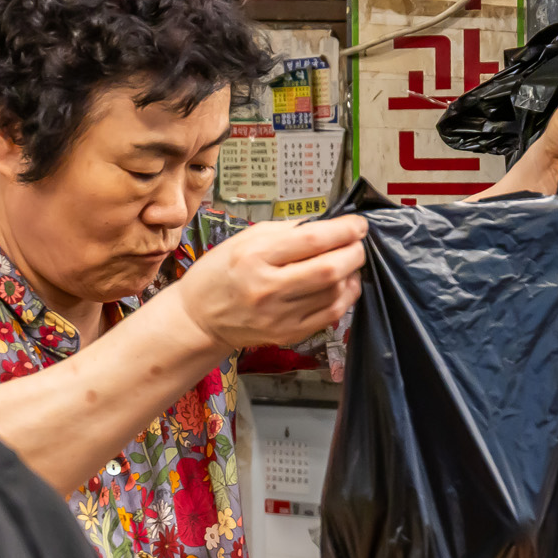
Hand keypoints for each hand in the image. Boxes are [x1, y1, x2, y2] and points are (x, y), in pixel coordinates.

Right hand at [175, 216, 368, 350]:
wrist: (199, 318)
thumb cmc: (219, 275)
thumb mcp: (243, 240)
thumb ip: (285, 231)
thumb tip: (326, 224)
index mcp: (254, 256)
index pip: (313, 239)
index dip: (344, 229)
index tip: (357, 224)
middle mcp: (268, 287)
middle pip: (330, 268)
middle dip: (354, 252)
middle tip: (357, 243)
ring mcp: (280, 315)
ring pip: (336, 292)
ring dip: (351, 273)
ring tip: (348, 262)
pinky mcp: (290, 333)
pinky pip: (332, 314)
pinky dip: (345, 296)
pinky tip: (342, 284)